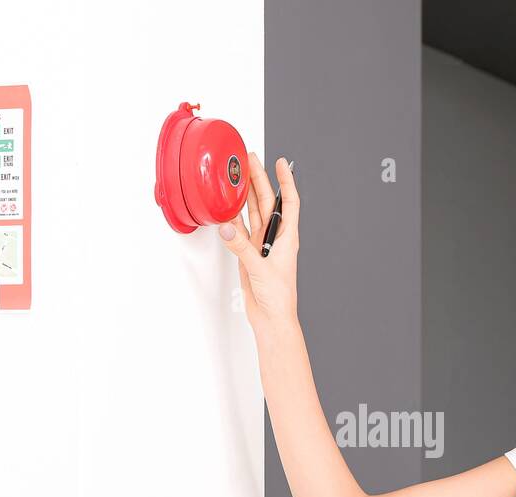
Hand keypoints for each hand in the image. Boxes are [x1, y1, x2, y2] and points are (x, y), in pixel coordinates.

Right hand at [218, 153, 299, 328]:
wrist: (271, 319)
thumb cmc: (279, 298)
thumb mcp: (260, 270)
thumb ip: (242, 248)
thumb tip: (228, 228)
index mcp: (286, 238)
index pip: (289, 202)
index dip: (286, 181)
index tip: (282, 163)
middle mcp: (274, 238)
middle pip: (267, 202)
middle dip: (259, 179)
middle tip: (249, 159)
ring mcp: (260, 245)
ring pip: (252, 212)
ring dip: (245, 194)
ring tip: (237, 174)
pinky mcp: (247, 254)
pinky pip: (239, 231)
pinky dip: (232, 219)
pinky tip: (226, 206)